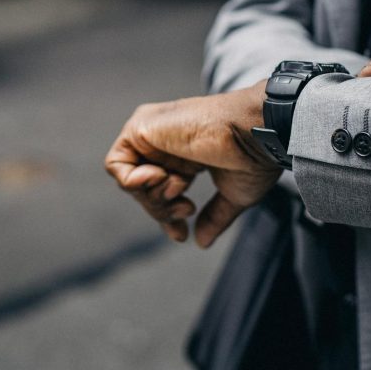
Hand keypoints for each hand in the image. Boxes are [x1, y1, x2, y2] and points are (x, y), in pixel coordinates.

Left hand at [104, 81, 280, 247]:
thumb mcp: (233, 193)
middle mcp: (165, 142)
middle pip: (142, 190)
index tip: (181, 235)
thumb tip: (201, 242)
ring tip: (179, 189)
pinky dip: (134, 181)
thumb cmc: (252, 157)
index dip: (166, 216)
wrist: (254, 133)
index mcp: (186, 154)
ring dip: (153, 196)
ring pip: (129, 180)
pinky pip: (116, 164)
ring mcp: (152, 133)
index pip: (160, 190)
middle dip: (161, 210)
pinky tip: (162, 177)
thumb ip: (214, 216)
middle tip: (186, 210)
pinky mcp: (140, 127)